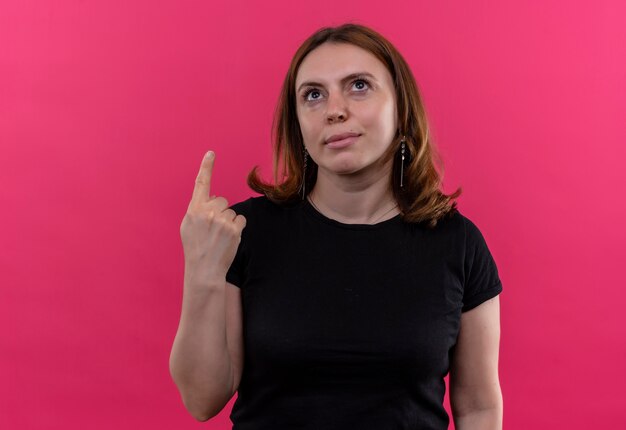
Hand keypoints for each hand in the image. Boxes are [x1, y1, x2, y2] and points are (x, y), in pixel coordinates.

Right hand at [180, 151, 246, 282]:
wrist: (204, 270)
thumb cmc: (195, 248)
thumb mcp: (188, 227)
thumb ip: (198, 210)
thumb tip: (211, 198)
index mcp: (193, 210)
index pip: (201, 184)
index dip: (206, 167)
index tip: (211, 153)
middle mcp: (207, 212)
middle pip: (221, 200)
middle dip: (220, 211)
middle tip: (213, 229)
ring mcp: (221, 220)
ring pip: (231, 211)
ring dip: (228, 222)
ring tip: (219, 237)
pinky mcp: (234, 228)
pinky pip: (240, 219)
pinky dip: (237, 227)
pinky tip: (229, 238)